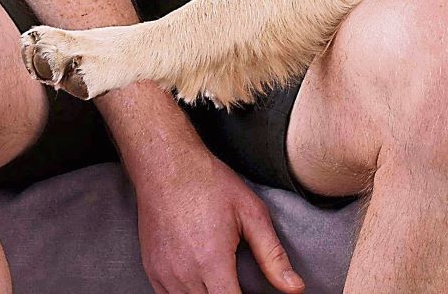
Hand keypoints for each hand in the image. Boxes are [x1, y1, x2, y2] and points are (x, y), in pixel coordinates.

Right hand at [131, 138, 304, 293]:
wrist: (167, 167)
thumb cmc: (210, 185)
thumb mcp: (252, 213)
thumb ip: (273, 256)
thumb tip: (295, 288)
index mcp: (212, 262)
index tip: (255, 292)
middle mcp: (184, 275)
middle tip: (240, 282)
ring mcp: (164, 276)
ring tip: (224, 279)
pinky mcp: (152, 272)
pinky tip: (203, 280)